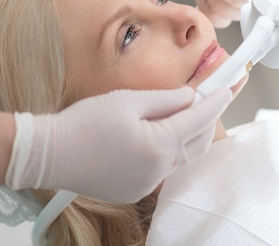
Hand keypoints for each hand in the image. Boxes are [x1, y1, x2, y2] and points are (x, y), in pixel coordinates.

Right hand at [5, 86, 231, 202]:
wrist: (49, 154)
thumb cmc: (84, 123)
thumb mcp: (127, 100)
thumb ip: (165, 99)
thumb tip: (189, 98)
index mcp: (159, 145)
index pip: (199, 119)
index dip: (216, 101)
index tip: (229, 88)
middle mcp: (159, 170)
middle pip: (197, 143)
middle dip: (206, 120)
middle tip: (208, 98)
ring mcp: (146, 184)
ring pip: (181, 158)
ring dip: (187, 137)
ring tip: (182, 115)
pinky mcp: (134, 190)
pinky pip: (162, 170)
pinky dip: (168, 152)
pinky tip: (156, 136)